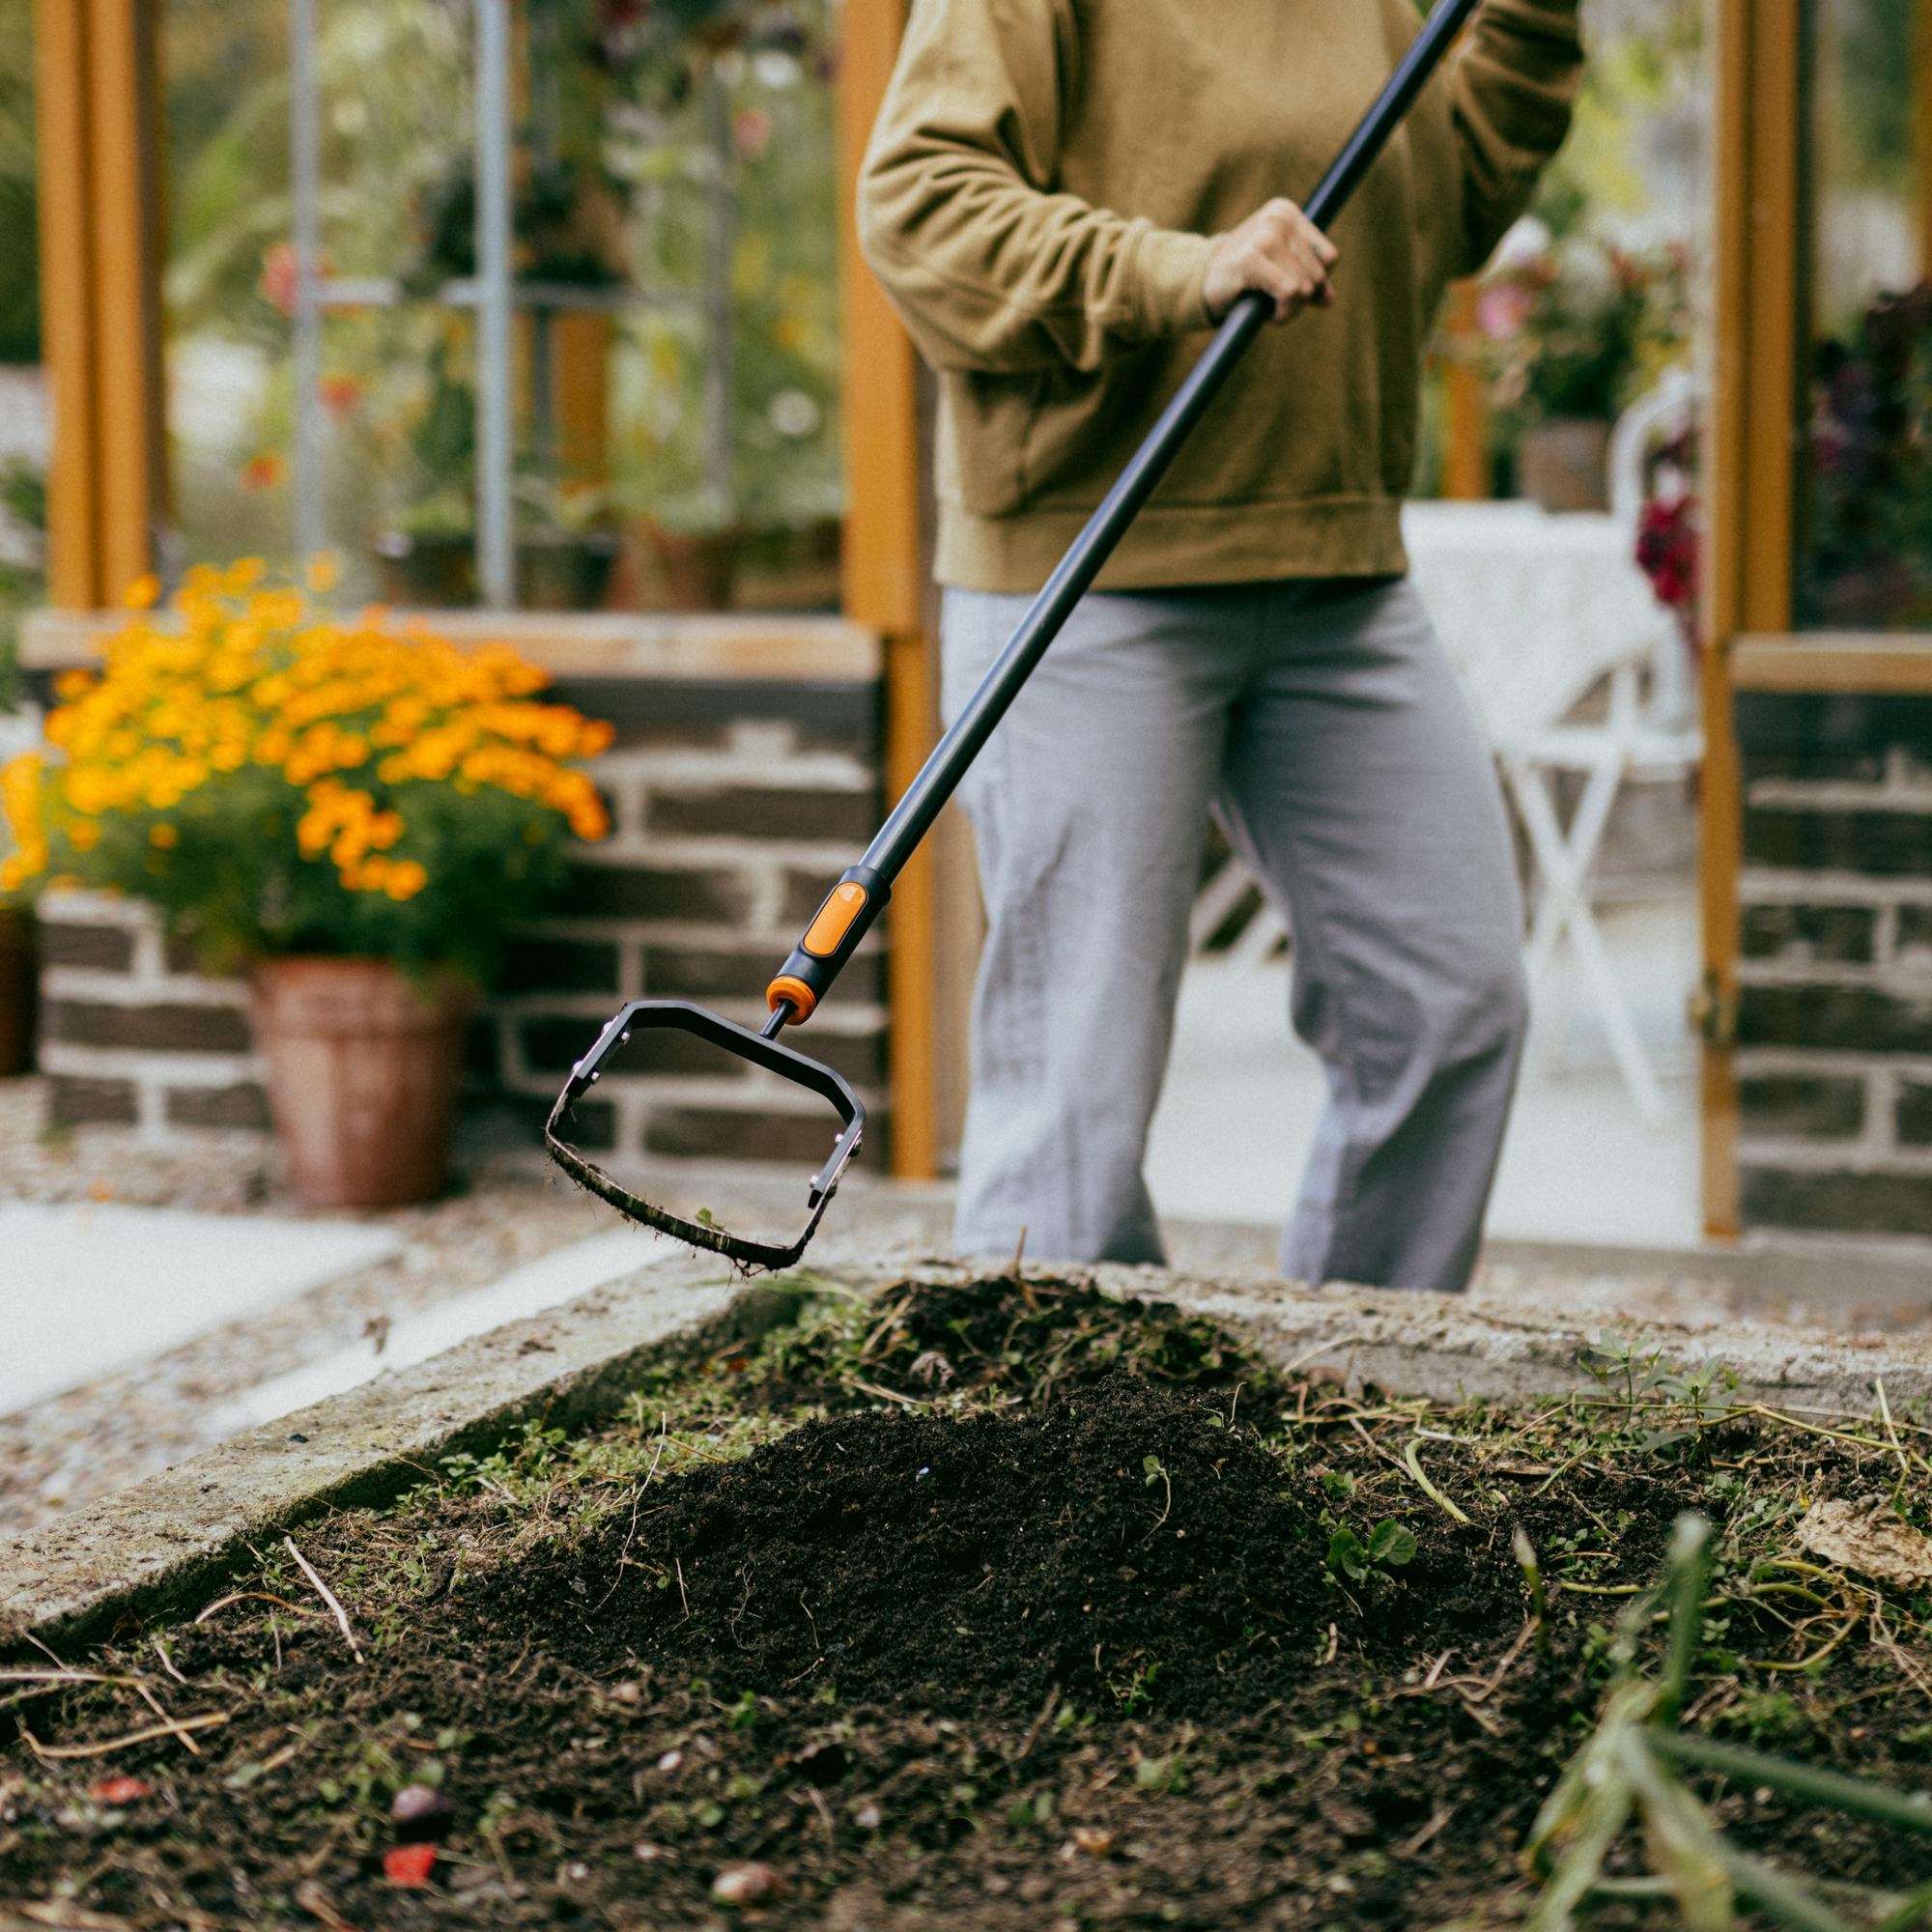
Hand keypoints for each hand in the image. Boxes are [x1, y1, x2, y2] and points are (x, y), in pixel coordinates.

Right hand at [1202, 197, 1338, 323]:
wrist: (1198, 285)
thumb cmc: (1241, 279)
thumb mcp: (1279, 272)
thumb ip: (1307, 281)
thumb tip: (1329, 299)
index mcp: (1287, 212)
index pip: (1329, 257)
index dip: (1314, 283)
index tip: (1289, 290)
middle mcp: (1279, 218)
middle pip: (1318, 275)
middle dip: (1300, 299)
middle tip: (1274, 302)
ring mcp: (1266, 235)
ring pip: (1306, 287)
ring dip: (1290, 309)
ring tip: (1266, 305)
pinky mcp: (1252, 257)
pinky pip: (1290, 292)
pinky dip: (1282, 313)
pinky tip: (1265, 313)